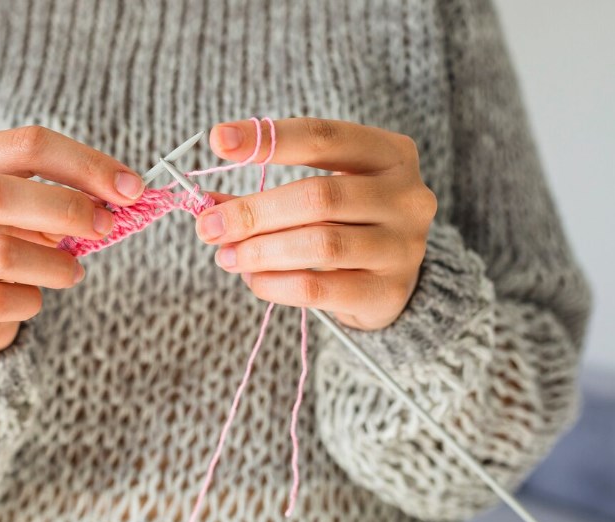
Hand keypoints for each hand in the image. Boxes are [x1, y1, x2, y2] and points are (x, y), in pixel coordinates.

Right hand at [0, 126, 144, 351]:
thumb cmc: (3, 247)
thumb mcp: (30, 214)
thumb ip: (67, 197)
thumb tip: (124, 192)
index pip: (25, 145)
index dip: (85, 164)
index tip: (130, 188)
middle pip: (0, 193)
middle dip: (66, 209)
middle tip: (105, 227)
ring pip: (0, 254)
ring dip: (54, 265)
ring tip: (71, 272)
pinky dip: (28, 302)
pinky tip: (31, 299)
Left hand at [197, 117, 436, 330]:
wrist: (391, 283)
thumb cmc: (347, 225)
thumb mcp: (317, 196)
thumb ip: (268, 194)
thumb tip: (208, 204)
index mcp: (390, 153)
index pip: (323, 137)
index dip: (268, 140)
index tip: (218, 141)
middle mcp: (407, 195)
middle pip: (318, 196)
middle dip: (253, 212)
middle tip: (209, 226)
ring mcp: (403, 246)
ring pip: (319, 244)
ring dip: (260, 251)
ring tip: (227, 256)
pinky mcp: (388, 291)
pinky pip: (318, 288)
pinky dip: (275, 284)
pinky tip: (254, 280)